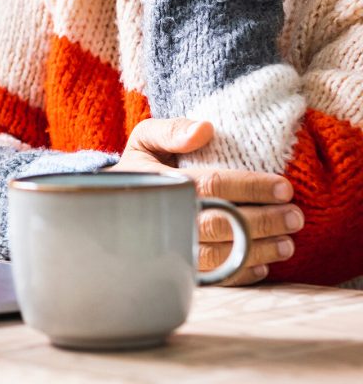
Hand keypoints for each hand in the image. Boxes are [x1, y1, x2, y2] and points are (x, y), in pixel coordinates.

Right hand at [107, 117, 304, 285]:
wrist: (113, 203)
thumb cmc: (140, 166)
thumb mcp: (145, 138)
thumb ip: (171, 129)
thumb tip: (205, 130)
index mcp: (162, 184)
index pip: (213, 186)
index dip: (250, 187)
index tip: (284, 187)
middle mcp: (166, 220)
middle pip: (222, 225)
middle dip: (263, 222)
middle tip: (295, 218)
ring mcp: (170, 249)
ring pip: (220, 257)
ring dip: (258, 251)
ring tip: (288, 244)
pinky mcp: (175, 268)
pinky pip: (211, 279)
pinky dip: (240, 275)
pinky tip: (263, 267)